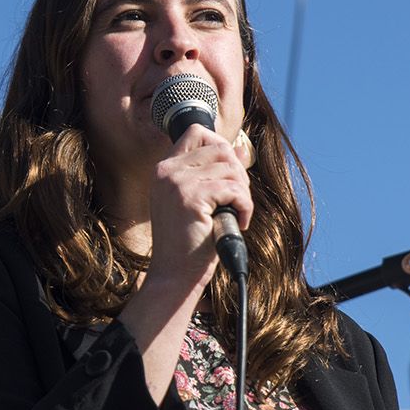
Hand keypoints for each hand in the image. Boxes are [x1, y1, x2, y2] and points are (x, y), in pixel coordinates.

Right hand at [142, 123, 252, 294]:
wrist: (174, 277)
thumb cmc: (187, 244)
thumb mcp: (198, 203)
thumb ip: (212, 175)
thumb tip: (239, 150)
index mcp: (164, 170)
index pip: (196, 132)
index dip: (220, 145)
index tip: (229, 174)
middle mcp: (166, 171)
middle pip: (220, 148)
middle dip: (238, 173)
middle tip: (238, 200)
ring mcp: (176, 183)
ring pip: (230, 168)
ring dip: (243, 192)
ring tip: (237, 214)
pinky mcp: (191, 198)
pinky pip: (234, 189)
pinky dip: (244, 206)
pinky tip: (238, 223)